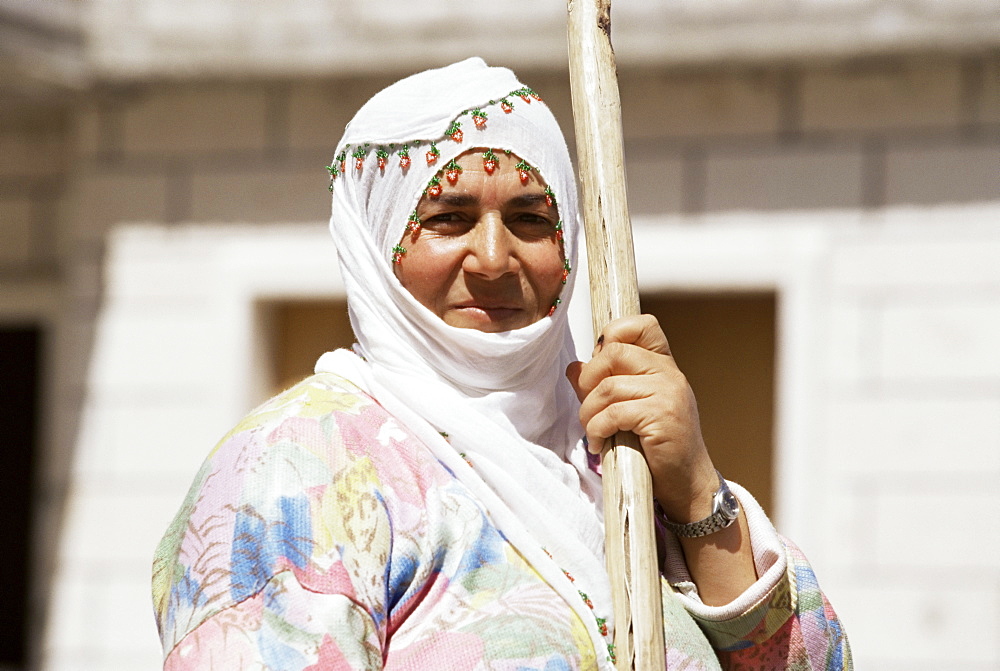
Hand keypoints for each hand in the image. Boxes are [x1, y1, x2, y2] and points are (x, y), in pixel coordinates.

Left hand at [566, 314, 718, 523]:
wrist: (687, 483)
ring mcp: (668, 393)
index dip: (613, 335)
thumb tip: (575, 367)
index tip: (600, 367)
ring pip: (608, 386)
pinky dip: (597, 430)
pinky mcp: (662, 416)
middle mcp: (669, 373)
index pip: (642, 325)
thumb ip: (602, 386)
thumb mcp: (629, 409)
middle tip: (589, 406)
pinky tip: (600, 444)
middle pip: (614, 352)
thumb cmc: (658, 447)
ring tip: (593, 431)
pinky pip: (613, 413)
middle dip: (589, 380)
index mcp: (663, 366)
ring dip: (589, 412)